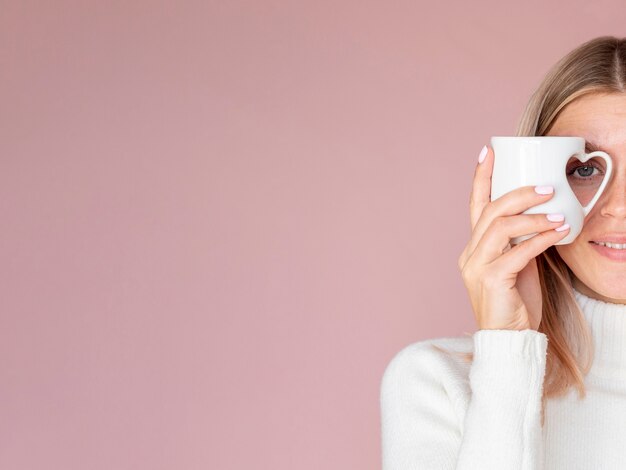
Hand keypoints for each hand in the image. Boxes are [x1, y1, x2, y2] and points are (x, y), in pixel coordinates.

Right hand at [457, 145, 569, 330]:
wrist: (509, 339)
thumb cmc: (515, 302)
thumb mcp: (518, 264)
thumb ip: (521, 241)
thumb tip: (544, 214)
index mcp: (473, 247)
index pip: (474, 205)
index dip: (481, 177)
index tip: (489, 152)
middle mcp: (469, 254)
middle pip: (489, 212)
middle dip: (518, 193)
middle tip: (547, 186)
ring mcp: (476, 268)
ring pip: (499, 228)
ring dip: (532, 217)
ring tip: (559, 213)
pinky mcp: (490, 281)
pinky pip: (517, 253)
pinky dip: (539, 239)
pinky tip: (558, 233)